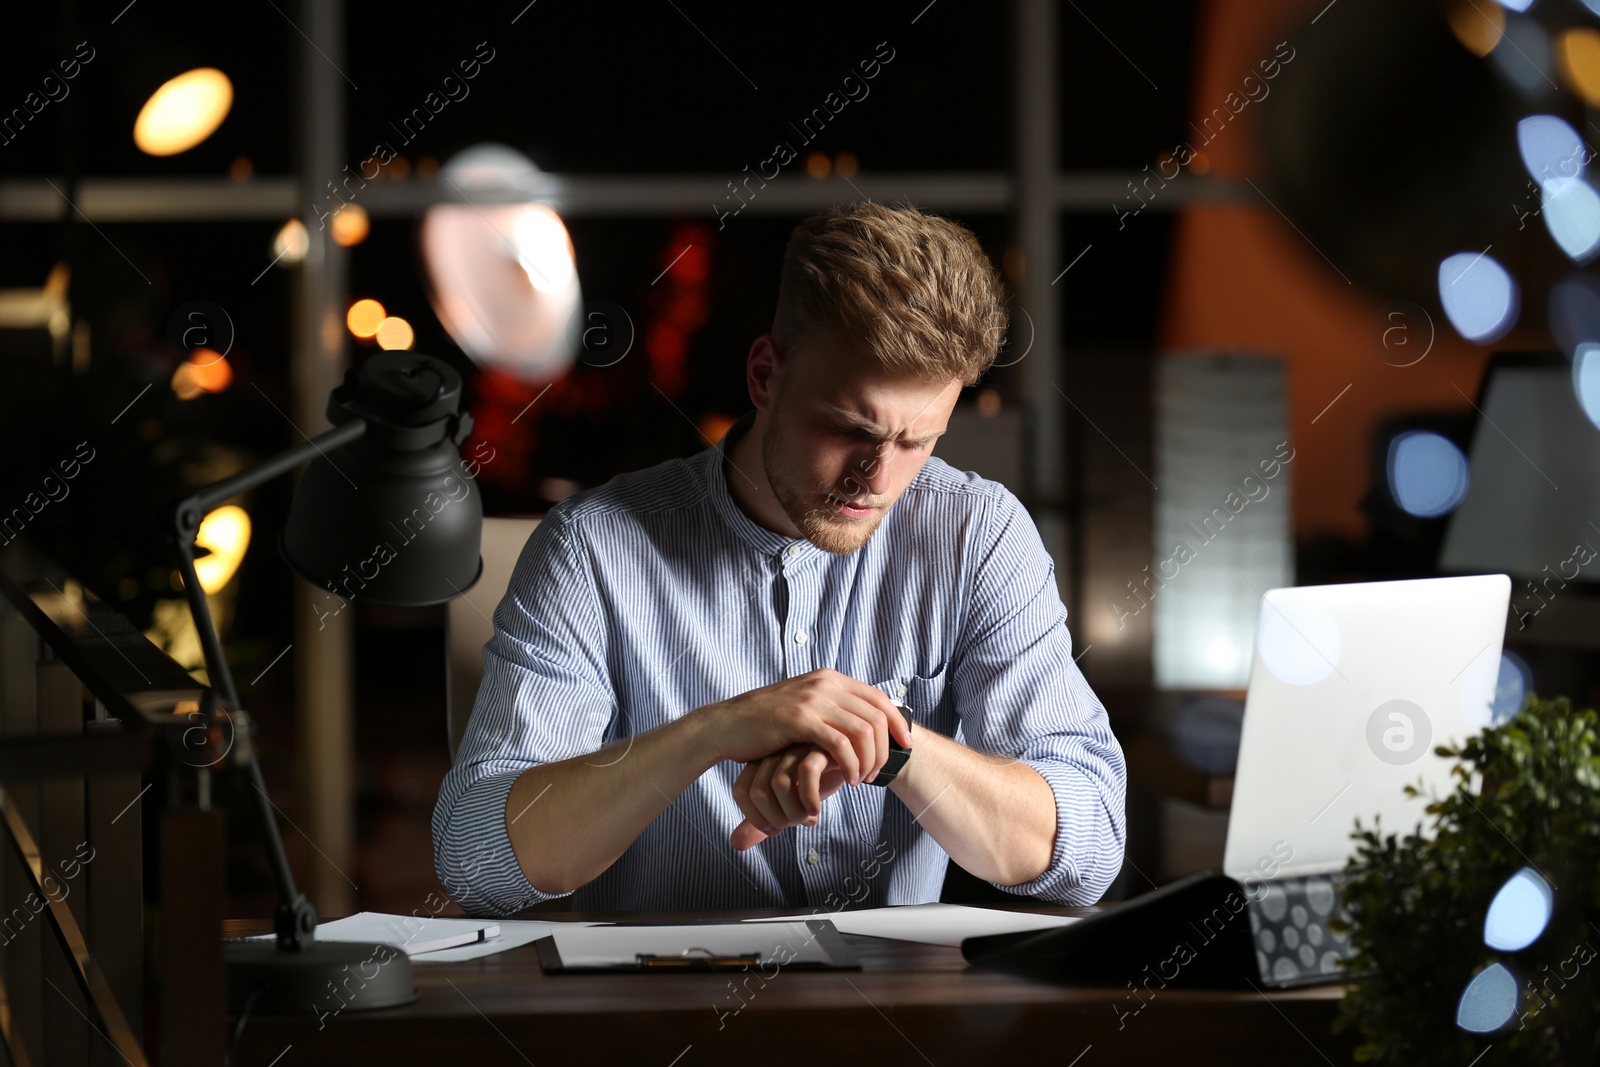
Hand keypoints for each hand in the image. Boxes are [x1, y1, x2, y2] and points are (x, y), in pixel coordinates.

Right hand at [692, 668, 911, 787]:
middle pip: (876, 716)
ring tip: (862, 780)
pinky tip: (847, 779)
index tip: (906, 746)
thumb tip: (864, 723)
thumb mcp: (805, 707)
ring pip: (863, 730)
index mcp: (829, 678)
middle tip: (877, 773)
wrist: (727, 725)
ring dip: (869, 760)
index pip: (879, 698)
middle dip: (884, 748)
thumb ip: (832, 709)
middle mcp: (825, 683)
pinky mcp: (799, 720)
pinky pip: (840, 743)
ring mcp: (812, 699)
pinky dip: (851, 764)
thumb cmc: (767, 724)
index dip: (897, 722)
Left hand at [730, 744, 848, 850]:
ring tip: (812, 816)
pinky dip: (812, 797)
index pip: (742, 791)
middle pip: (759, 791)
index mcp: (763, 763)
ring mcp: (797, 748)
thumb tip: (736, 844)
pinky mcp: (820, 746)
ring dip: (796, 811)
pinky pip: (807, 771)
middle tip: (798, 824)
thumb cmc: (818, 781)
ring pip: (780, 782)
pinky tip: (821, 807)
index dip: (756, 818)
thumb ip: (764, 823)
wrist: (853, 761)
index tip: (777, 830)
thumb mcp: (789, 805)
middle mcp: (776, 754)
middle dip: (779, 819)